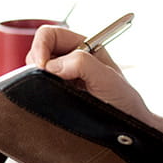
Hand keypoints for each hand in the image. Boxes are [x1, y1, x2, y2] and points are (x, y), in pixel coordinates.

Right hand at [26, 25, 154, 121]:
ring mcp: (62, 76)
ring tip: (57, 93)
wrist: (128, 126)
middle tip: (46, 82)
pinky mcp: (57, 93)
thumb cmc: (124, 101)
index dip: (41, 47)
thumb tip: (53, 65)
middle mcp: (70, 58)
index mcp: (82, 46)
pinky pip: (38, 87)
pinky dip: (38, 92)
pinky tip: (53, 100)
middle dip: (36, 64)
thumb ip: (83, 64)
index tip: (43, 67)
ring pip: (35, 70)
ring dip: (38, 80)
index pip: (50, 35)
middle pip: (38, 51)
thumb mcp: (108, 79)